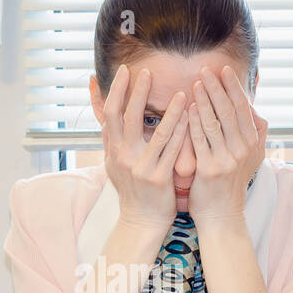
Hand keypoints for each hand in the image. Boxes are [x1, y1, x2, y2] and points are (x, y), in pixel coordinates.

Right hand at [99, 63, 188, 232]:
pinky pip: (172, 150)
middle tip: (147, 71)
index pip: (109, 113)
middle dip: (137, 92)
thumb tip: (101, 110)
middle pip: (126, 117)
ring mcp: (140, 167)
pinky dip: (182, 132)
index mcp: (112, 150)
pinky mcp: (157, 178)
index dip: (116, 90)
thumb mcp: (114, 164)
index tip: (125, 71)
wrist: (141, 221)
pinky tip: (191, 118)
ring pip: (156, 132)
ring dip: (169, 110)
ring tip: (182, 92)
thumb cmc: (132, 190)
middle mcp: (122, 156)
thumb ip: (110, 138)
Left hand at [184, 64, 267, 227]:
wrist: (222, 216)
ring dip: (205, 100)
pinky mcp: (210, 169)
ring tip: (197, 82)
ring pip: (215, 122)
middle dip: (219, 87)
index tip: (224, 69)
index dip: (234, 87)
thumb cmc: (229, 184)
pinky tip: (187, 108)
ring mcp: (227, 159)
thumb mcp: (250, 159)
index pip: (243, 108)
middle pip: (230, 111)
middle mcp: (243, 150)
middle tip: (208, 68)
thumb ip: (253, 133)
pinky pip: (200, 139)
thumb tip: (253, 108)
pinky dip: (194, 121)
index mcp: (253, 144)